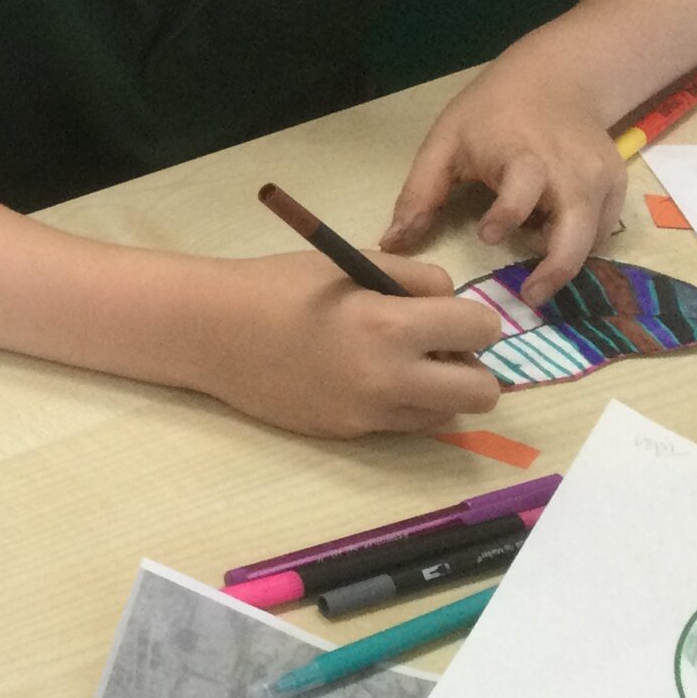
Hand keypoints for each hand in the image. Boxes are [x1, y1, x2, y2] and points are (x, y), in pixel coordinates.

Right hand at [192, 252, 503, 437]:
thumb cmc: (278, 286)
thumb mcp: (349, 263)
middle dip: (473, 366)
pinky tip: (364, 379)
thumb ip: (411, 278)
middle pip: (483, 392)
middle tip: (440, 348)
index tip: (450, 314)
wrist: (213, 333)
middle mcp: (389, 379)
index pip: (481, 329)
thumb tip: (450, 302)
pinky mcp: (348, 434)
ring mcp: (369, 414)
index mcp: (390, 325)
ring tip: (400, 364)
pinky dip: (401, 404)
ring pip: (447, 414)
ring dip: (439, 389)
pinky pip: (403, 424)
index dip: (474, 318)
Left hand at [381, 64, 625, 305]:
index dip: (507, 215)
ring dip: (565, 257)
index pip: (523, 190)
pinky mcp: (617, 185)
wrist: (555, 78)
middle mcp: (571, 169)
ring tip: (534, 261)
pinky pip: (602, 229)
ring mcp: (601, 178)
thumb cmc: (491, 112)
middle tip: (530, 297)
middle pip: (575, 229)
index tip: (486, 235)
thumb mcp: (445, 141)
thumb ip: (419, 193)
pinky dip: (580, 241)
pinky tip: (552, 233)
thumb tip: (392, 243)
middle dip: (556, 269)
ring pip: (592, 237)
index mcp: (524, 155)